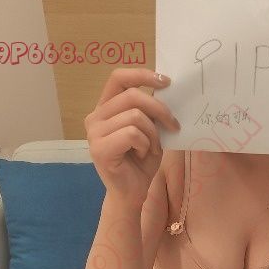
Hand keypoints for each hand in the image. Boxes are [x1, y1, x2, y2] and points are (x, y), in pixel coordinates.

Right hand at [84, 67, 180, 208]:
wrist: (132, 193)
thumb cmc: (141, 162)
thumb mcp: (150, 130)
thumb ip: (150, 110)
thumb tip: (166, 89)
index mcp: (105, 108)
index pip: (118, 78)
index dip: (142, 75)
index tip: (166, 81)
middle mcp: (95, 117)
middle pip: (132, 96)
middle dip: (159, 109)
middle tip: (174, 125)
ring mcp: (94, 133)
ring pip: (135, 116)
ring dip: (153, 134)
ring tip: (152, 148)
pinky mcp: (99, 148)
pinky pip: (132, 134)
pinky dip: (145, 145)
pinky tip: (143, 155)